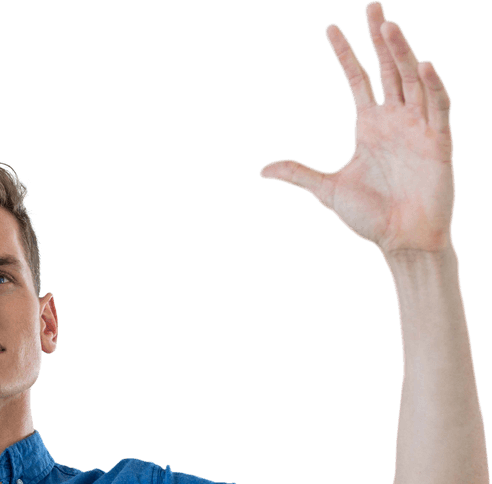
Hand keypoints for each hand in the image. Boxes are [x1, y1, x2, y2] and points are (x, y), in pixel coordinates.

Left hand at [259, 1, 454, 258]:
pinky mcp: (439, 142)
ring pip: (412, 80)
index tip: (330, 28)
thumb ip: (299, 174)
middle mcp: (395, 120)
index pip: (357, 79)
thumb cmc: (370, 218)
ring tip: (389, 25)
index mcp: (369, 126)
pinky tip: (422, 65)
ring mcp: (418, 128)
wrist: (400, 240)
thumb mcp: (327, 190)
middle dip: (380, 38)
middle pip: (388, 68)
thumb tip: (263, 170)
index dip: (345, 54)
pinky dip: (432, 87)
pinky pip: (438, 108)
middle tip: (372, 6)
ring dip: (402, 52)